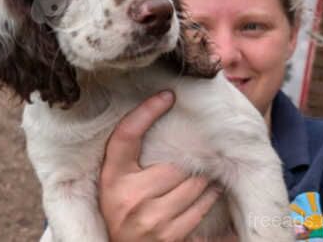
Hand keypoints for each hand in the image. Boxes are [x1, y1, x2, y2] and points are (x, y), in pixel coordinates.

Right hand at [99, 90, 228, 241]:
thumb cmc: (121, 207)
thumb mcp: (116, 179)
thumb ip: (130, 154)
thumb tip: (163, 105)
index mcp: (111, 177)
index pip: (127, 135)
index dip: (147, 111)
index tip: (168, 95)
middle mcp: (128, 197)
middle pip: (174, 165)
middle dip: (191, 160)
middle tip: (202, 150)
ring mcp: (150, 219)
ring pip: (193, 185)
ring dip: (205, 178)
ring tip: (207, 171)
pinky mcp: (169, 237)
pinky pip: (200, 208)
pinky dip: (209, 198)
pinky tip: (210, 192)